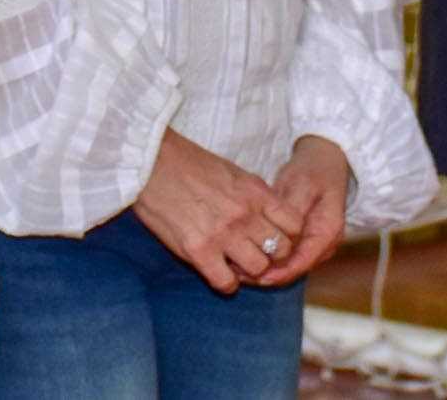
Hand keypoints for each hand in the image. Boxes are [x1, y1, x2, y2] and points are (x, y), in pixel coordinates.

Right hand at [131, 129, 308, 295]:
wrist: (151, 164)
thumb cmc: (190, 165)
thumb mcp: (233, 172)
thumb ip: (255, 196)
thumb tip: (270, 214)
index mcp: (256, 193)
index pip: (295, 225)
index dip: (289, 235)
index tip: (275, 237)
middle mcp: (244, 215)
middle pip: (280, 250)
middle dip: (271, 256)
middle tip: (255, 254)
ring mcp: (223, 235)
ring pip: (258, 269)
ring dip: (249, 271)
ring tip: (235, 264)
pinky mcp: (199, 252)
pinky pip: (226, 283)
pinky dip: (225, 283)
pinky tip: (217, 271)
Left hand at [251, 136, 351, 287]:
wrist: (324, 162)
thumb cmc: (312, 170)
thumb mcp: (301, 186)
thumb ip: (290, 211)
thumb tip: (279, 236)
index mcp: (327, 232)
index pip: (302, 262)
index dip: (278, 273)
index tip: (256, 275)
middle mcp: (323, 245)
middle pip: (293, 269)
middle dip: (267, 275)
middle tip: (238, 275)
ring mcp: (314, 246)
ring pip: (288, 267)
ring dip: (264, 270)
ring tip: (236, 269)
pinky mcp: (303, 243)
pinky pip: (285, 259)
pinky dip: (266, 259)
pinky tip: (244, 258)